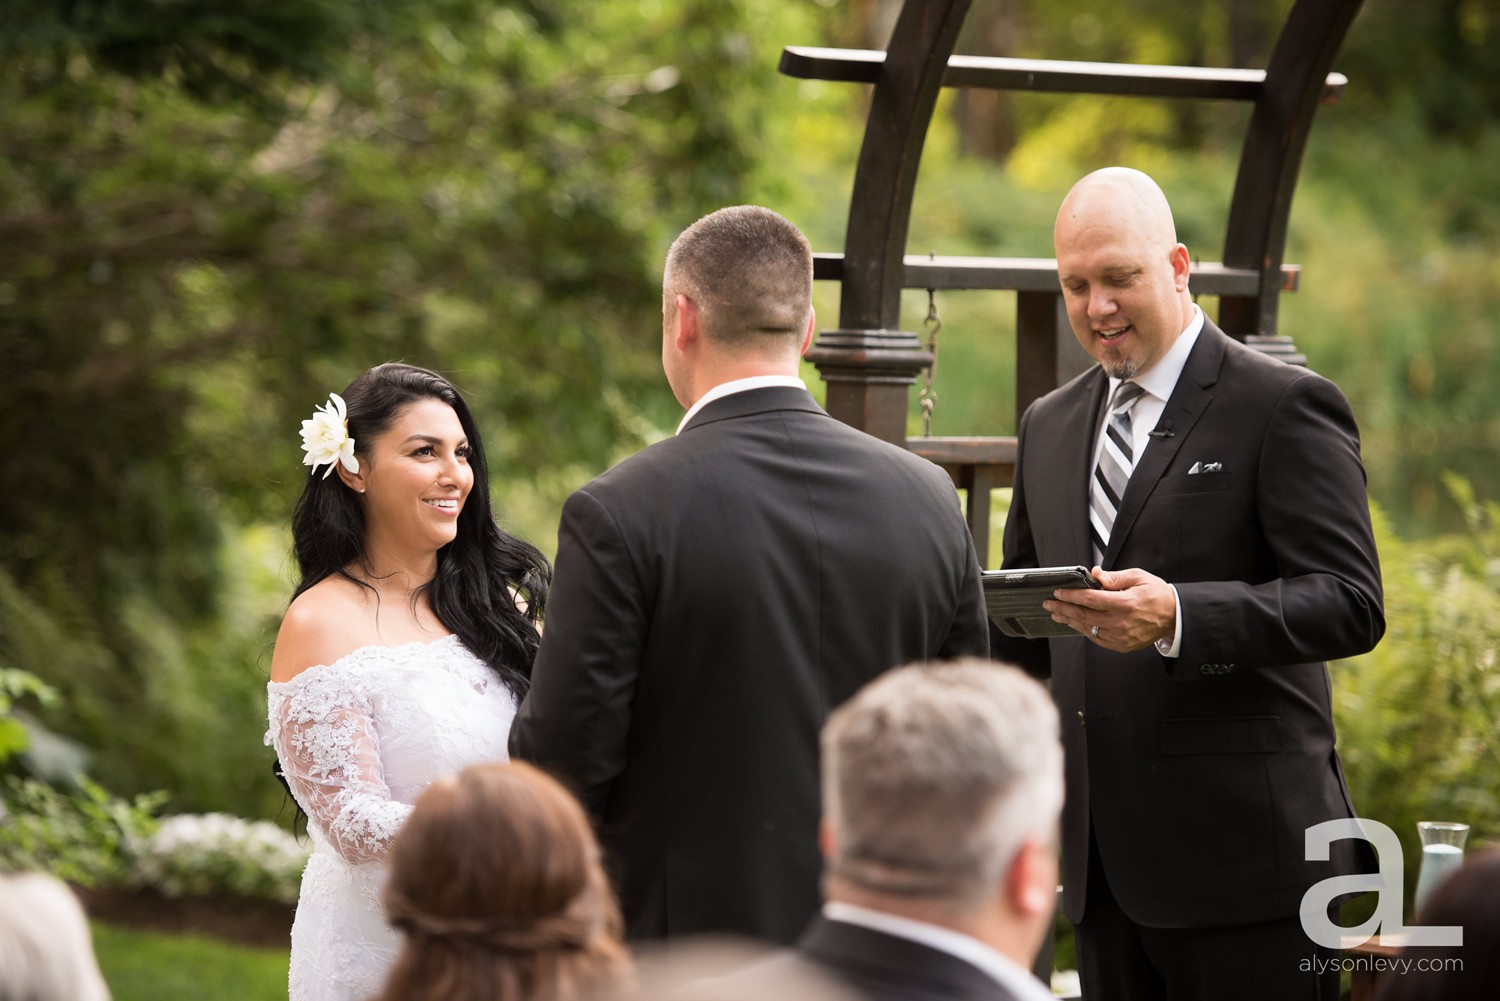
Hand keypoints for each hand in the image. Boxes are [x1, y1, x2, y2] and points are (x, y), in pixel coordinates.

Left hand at [1043, 566, 1175, 652]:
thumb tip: (1094, 574)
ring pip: (1088, 629)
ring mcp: (1120, 637)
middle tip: (1049, 604)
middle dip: (1063, 608)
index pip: (1090, 599)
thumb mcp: (1138, 577)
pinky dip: (1084, 630)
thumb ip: (1114, 577)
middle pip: (1084, 615)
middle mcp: (1121, 622)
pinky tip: (1075, 623)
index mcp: (1125, 603)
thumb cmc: (1156, 594)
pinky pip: (1097, 638)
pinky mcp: (1121, 645)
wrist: (1174, 617)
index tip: (1058, 592)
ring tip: (1057, 614)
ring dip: (1070, 621)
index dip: (1071, 595)